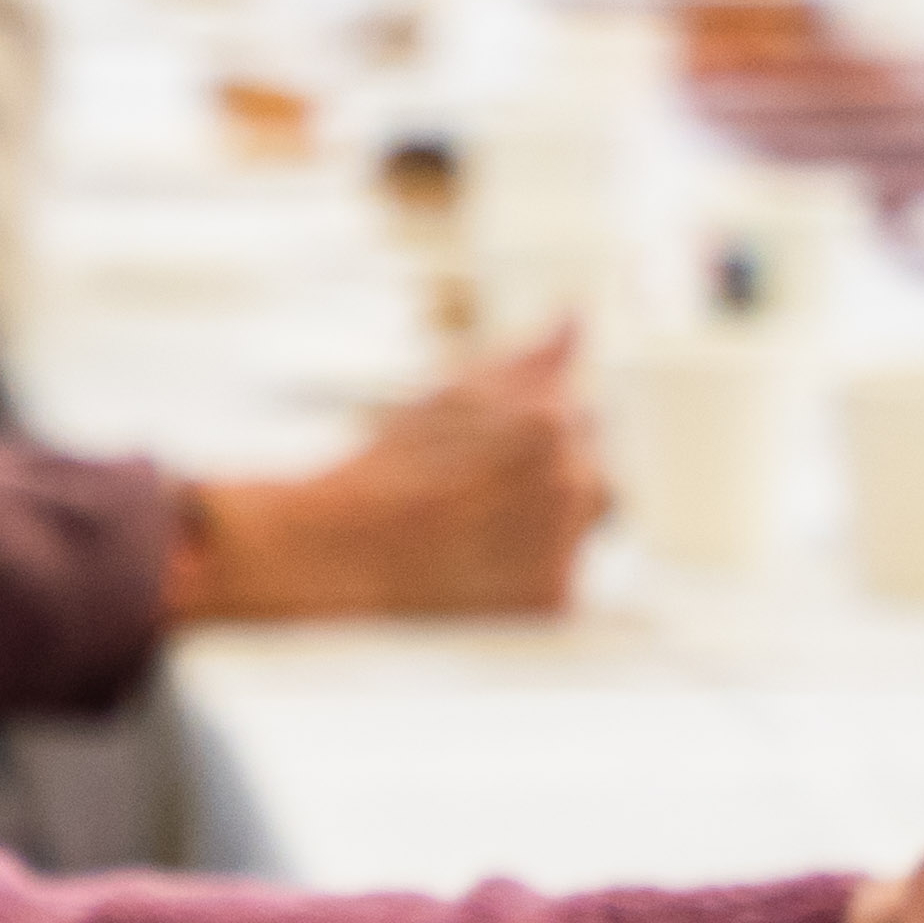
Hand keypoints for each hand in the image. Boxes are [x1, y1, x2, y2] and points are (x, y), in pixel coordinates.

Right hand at [170, 332, 605, 620]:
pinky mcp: (553, 604)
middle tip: (475, 495)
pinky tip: (474, 569)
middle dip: (549, 478)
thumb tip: (575, 319)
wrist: (330, 563)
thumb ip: (526, 359)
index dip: (532, 433)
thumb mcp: (448, 397)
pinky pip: (562, 579)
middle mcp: (573, 486)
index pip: (583, 415)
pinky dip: (529, 574)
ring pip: (579, 526)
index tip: (485, 454)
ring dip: (543, 524)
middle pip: (592, 470)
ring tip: (468, 533)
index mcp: (550, 425)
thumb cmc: (379, 476)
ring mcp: (567, 549)